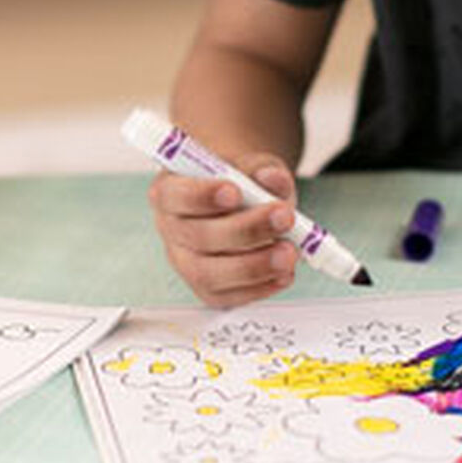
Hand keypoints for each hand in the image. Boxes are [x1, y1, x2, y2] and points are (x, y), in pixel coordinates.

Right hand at [148, 153, 298, 307]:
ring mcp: (187, 263)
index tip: (235, 192)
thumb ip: (262, 169)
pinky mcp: (209, 288)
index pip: (175, 195)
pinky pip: (228, 296)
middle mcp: (173, 230)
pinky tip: (284, 273)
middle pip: (199, 237)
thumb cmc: (242, 182)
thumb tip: (274, 178)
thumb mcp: (253, 166)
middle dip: (246, 230)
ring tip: (289, 253)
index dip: (202, 196)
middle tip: (285, 217)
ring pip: (209, 274)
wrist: (247, 203)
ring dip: (254, 265)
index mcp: (172, 191)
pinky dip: (260, 287)